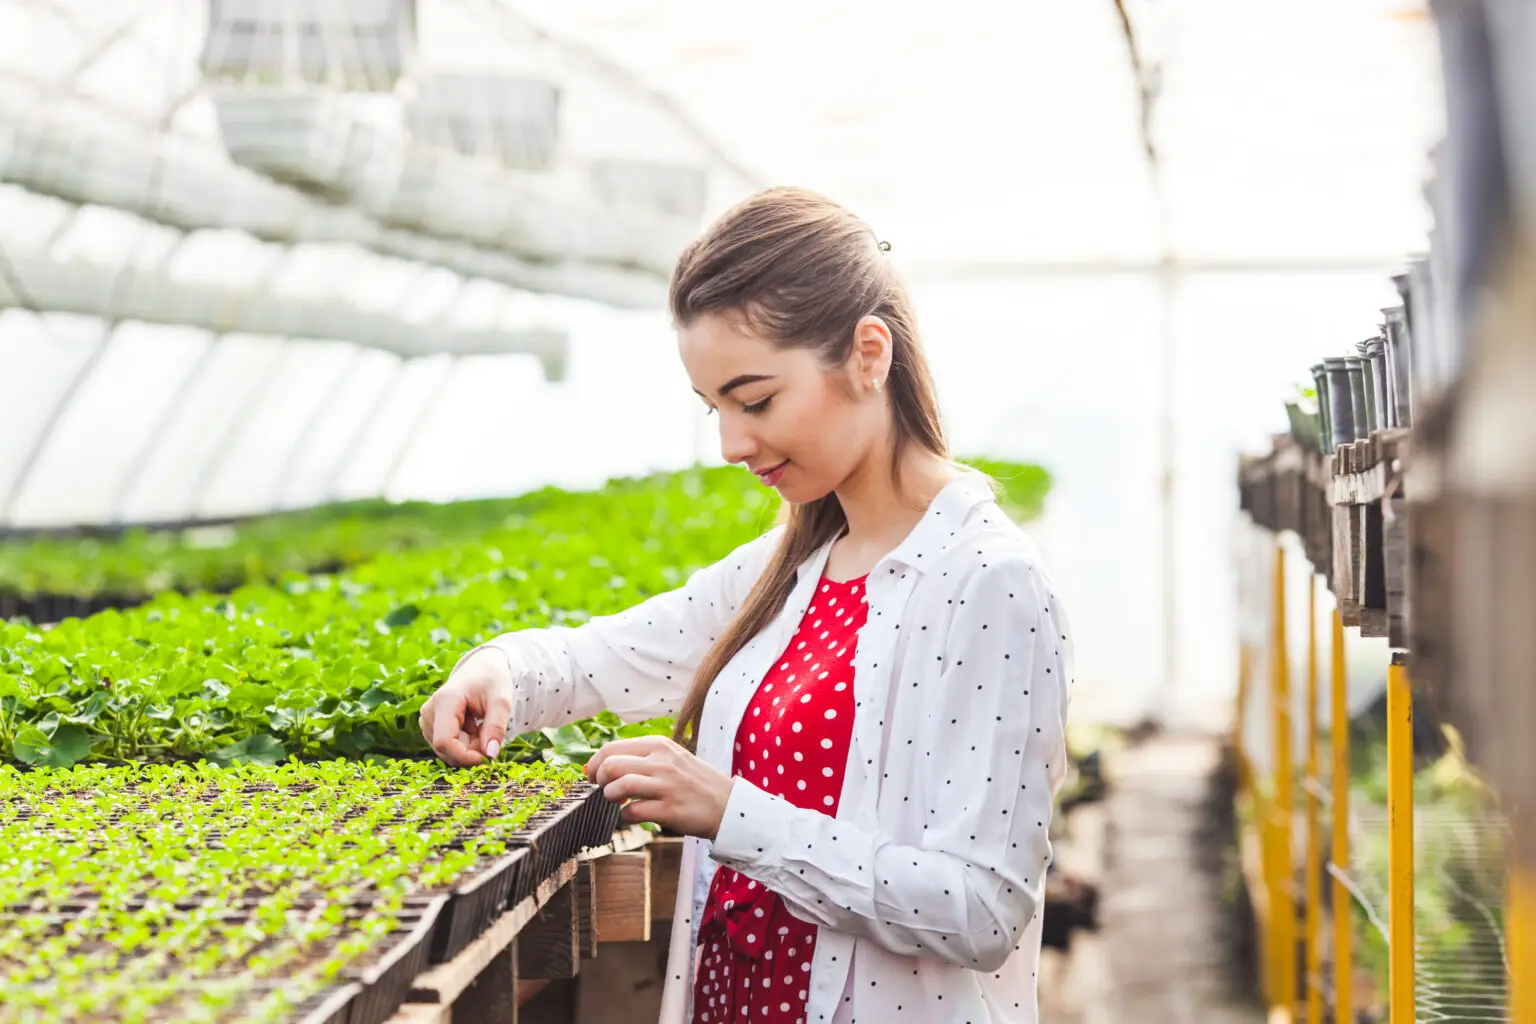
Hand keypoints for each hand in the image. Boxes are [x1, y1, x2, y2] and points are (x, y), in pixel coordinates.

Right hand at [419, 648, 515, 766]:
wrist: (482, 668)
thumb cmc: (492, 681)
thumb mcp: (502, 701)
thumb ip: (496, 727)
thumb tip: (491, 754)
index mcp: (445, 700)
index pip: (445, 741)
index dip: (466, 756)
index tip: (489, 757)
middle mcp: (429, 711)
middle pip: (447, 749)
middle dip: (472, 751)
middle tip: (492, 736)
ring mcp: (427, 720)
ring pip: (447, 751)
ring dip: (469, 748)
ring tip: (482, 727)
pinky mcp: (430, 726)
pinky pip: (447, 747)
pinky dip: (465, 745)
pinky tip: (474, 728)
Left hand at [585, 736, 734, 839]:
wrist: (729, 805)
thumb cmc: (695, 782)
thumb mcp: (672, 757)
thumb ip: (643, 757)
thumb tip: (605, 764)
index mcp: (660, 745)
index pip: (612, 747)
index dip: (594, 763)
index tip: (592, 775)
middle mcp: (662, 761)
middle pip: (611, 765)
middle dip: (599, 780)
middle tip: (603, 790)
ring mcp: (666, 786)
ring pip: (619, 786)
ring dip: (610, 797)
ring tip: (617, 802)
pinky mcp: (670, 810)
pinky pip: (632, 812)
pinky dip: (624, 817)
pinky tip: (632, 816)